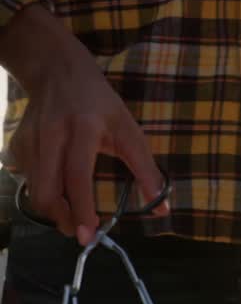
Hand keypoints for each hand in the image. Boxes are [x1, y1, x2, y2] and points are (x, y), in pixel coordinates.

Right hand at [0, 6, 166, 245]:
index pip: (77, 177)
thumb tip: (162, 208)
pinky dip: (43, 194)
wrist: (55, 69)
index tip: (90, 234)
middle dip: (63, 218)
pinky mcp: (16, 144)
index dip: (82, 208)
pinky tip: (59, 193)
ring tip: (73, 216)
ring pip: (35, 190)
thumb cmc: (99, 102)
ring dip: (54, 210)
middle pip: (47, 190)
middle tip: (80, 231)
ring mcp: (28, 140)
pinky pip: (27, 180)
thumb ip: (146, 169)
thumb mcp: (129, 129)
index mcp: (82, 130)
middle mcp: (50, 136)